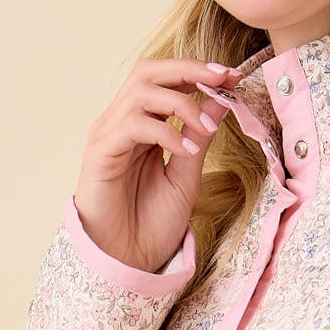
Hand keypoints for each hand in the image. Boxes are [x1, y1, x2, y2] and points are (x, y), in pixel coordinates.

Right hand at [72, 55, 239, 275]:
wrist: (126, 261)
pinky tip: (186, 151)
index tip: (230, 75)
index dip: (195, 71)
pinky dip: (164, 132)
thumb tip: (220, 100)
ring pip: (140, 92)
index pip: (164, 80)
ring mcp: (108, 135)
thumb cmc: (151, 224)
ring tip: (205, 126)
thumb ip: (199, 137)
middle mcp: (120, 123)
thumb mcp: (187, 176)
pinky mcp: (100, 153)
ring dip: (180, 102)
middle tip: (221, 77)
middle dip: (187, 69)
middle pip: (147, 72)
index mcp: (141, 125)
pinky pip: (132, 126)